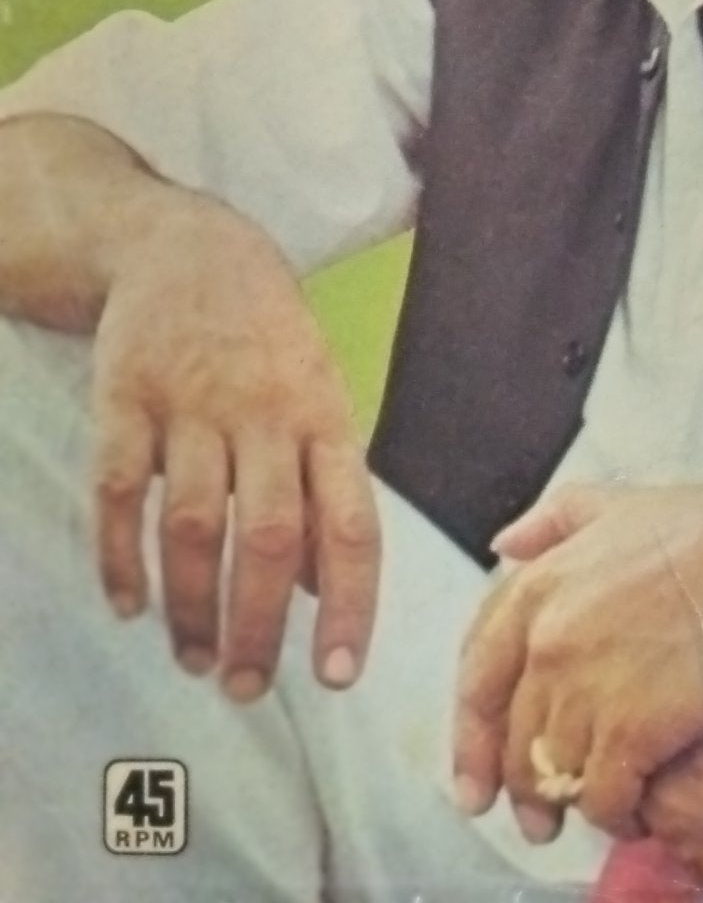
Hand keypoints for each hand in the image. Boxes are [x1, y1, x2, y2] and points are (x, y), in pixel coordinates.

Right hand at [88, 193, 376, 699]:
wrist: (189, 247)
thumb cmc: (266, 339)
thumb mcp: (317, 397)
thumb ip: (322, 488)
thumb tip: (320, 588)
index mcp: (325, 417)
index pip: (351, 522)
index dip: (349, 602)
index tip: (340, 672)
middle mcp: (265, 413)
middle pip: (268, 536)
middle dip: (259, 624)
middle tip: (249, 687)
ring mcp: (193, 405)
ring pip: (193, 525)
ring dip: (190, 605)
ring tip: (195, 658)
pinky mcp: (126, 399)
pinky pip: (120, 492)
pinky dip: (120, 558)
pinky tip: (127, 605)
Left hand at [453, 476, 702, 839]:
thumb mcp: (622, 503)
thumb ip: (556, 520)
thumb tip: (505, 543)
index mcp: (539, 586)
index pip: (478, 677)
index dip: (471, 735)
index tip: (476, 775)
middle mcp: (548, 641)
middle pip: (513, 738)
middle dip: (520, 785)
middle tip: (535, 819)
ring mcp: (586, 689)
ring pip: (553, 774)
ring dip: (569, 801)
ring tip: (593, 811)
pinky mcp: (631, 733)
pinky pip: (603, 798)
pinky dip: (614, 814)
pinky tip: (633, 813)